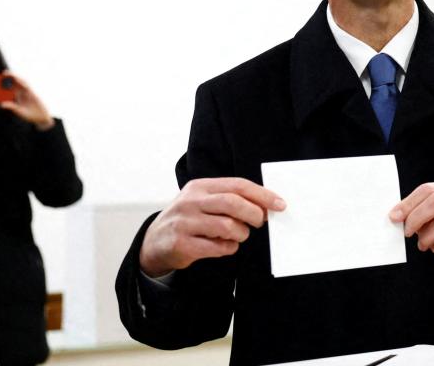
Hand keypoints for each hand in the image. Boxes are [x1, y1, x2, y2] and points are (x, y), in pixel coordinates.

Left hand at [0, 72, 53, 129]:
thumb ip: (12, 107)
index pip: (5, 91)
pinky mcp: (31, 92)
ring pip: (18, 82)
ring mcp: (25, 92)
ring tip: (5, 73)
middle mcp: (19, 93)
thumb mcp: (19, 111)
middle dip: (4, 79)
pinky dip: (21, 81)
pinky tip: (16, 78)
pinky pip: (25, 85)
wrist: (41, 116)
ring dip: (12, 77)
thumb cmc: (29, 115)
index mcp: (14, 98)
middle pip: (11, 84)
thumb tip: (1, 104)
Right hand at [139, 177, 286, 277]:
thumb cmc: (188, 219)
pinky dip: (228, 248)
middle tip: (260, 222)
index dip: (262, 194)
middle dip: (254, 214)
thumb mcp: (203, 201)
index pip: (237, 185)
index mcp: (200, 187)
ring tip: (238, 236)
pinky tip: (224, 246)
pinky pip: (217, 247)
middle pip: (233, 203)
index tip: (279, 204)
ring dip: (240, 234)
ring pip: (227, 226)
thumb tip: (264, 205)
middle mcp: (191, 201)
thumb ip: (228, 199)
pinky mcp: (182, 244)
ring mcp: (185, 222)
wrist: (154, 242)